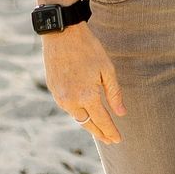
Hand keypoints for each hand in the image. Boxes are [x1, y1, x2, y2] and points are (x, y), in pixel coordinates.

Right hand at [41, 23, 125, 142]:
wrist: (62, 34)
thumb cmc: (88, 49)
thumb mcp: (107, 70)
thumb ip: (114, 94)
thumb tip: (121, 113)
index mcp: (87, 96)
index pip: (102, 121)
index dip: (111, 132)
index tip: (118, 140)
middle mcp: (71, 101)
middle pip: (87, 124)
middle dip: (99, 133)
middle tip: (109, 140)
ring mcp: (59, 96)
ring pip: (76, 116)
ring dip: (87, 123)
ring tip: (98, 127)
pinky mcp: (53, 90)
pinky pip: (67, 107)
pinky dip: (77, 112)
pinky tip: (84, 112)